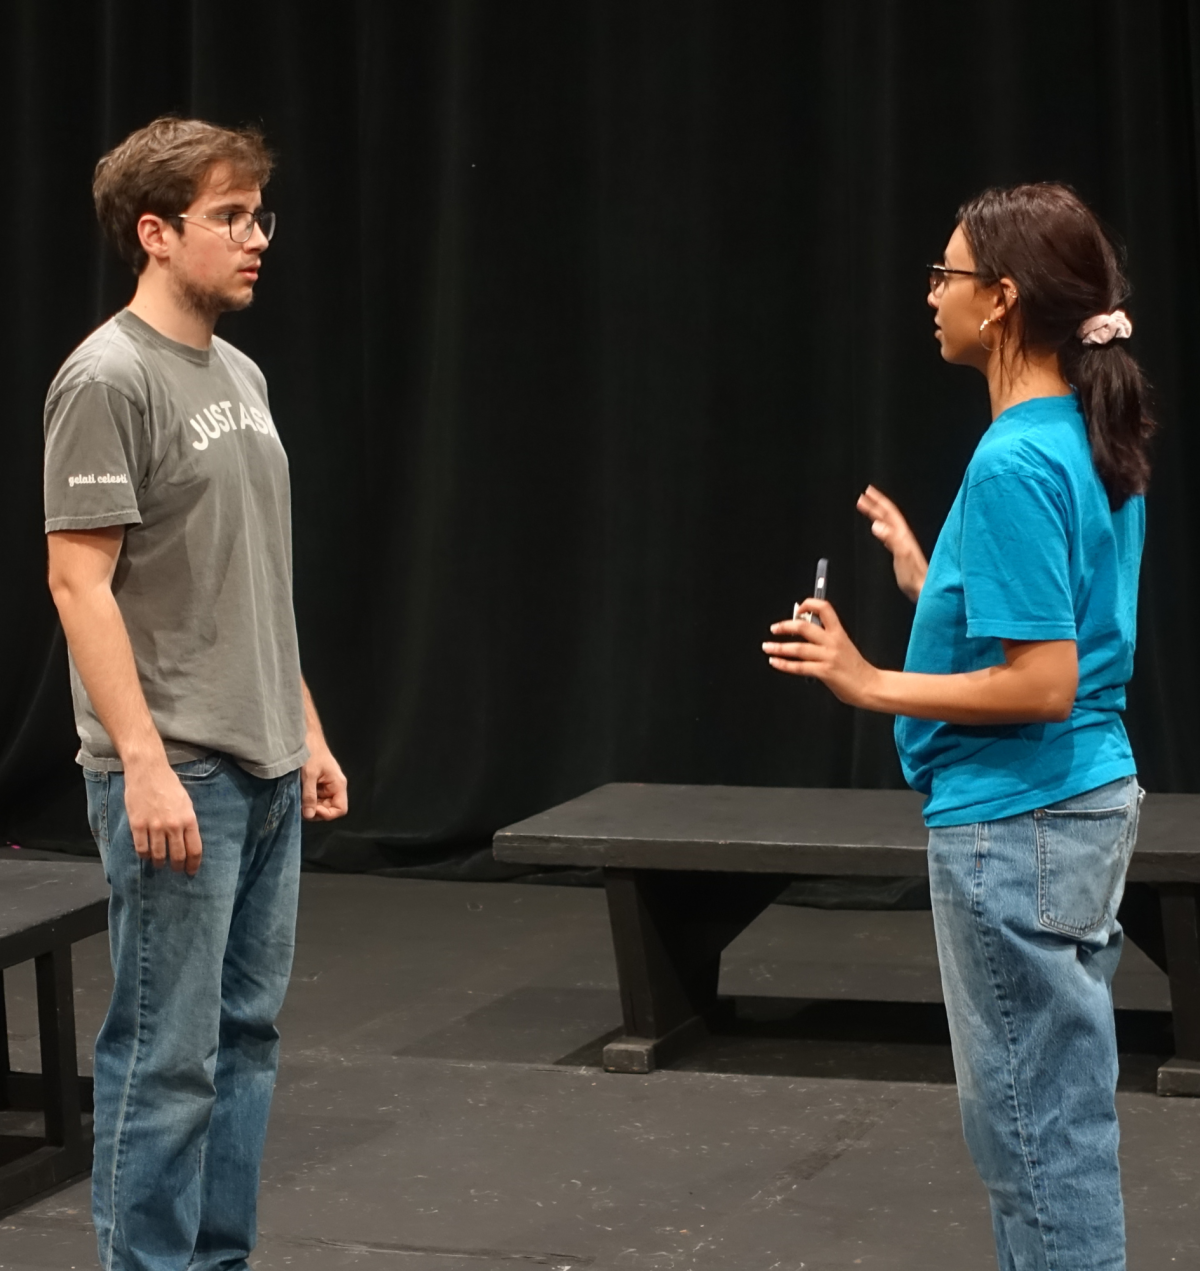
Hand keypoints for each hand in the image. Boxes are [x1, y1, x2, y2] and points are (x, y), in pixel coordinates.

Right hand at [123, 758, 202, 875]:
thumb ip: (187, 822)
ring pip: (158, 855)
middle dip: (178, 867)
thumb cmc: (169, 785)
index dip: (193, 864)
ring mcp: (155, 826)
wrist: (148, 771)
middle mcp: (173, 825)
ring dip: (160, 863)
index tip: (191, 871)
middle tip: (176, 870)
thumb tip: (187, 841)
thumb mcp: (186, 803)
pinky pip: (141, 848)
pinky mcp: (138, 825)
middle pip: (177, 856)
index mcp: (189, 819)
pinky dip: (144, 856)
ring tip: (160, 864)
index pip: (194, 850)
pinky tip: (146, 856)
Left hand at [301, 743, 348, 821]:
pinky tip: (299, 793)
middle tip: (302, 806)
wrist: (306, 736)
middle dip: (316, 811)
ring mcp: (326, 785)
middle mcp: (335, 786)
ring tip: (299, 799)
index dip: (327, 814)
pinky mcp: (318, 783)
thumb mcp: (309, 775)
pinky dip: (307, 798)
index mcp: (338, 784)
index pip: (340, 809)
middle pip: (330, 808)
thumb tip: (309, 815)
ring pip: (321, 804)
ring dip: (310, 805)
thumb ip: (309, 796)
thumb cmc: (311, 752)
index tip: (312, 810)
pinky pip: (315, 797)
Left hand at [762, 599, 880, 707]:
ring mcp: (828, 657)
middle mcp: (833, 642)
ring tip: (767, 647)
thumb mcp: (843, 646)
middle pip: (804, 627)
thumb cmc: (856, 668)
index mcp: (839, 633)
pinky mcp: (825, 672)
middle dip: (785, 626)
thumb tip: (803, 632)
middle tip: (774, 628)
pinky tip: (775, 662)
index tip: (798, 609)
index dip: (809, 604)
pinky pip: (799, 667)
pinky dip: (784, 664)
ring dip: (779, 647)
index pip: (824, 609)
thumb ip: (825, 639)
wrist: (871, 686)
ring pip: (798, 648)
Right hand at [856, 485, 927, 601]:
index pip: (889, 512)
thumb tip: (876, 524)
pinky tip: (878, 529)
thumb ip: (891, 538)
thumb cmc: (915, 577)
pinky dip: (881, 526)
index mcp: (903, 535)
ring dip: (877, 514)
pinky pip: (888, 533)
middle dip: (876, 504)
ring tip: (868, 508)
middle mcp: (903, 537)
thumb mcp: (902, 555)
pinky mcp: (901, 552)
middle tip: (863, 496)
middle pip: (889, 515)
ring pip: (888, 523)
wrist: (924, 590)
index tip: (867, 492)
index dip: (878, 501)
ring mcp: (903, 544)